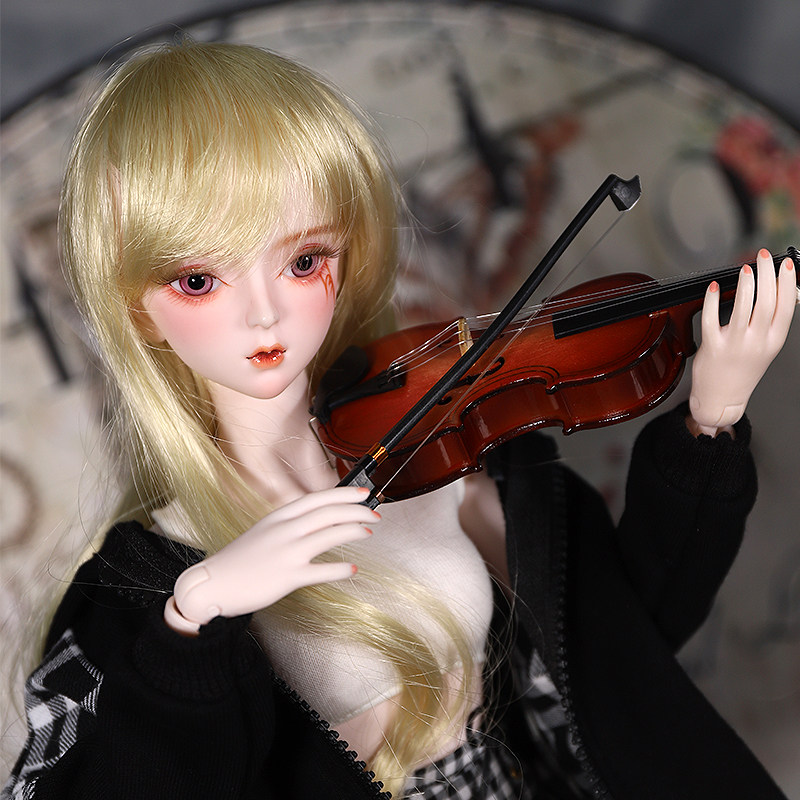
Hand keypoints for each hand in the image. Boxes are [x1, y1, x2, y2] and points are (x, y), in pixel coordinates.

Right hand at [164, 486, 377, 633]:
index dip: (344, 494)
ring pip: (328, 535)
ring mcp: (286, 553)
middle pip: (328, 513)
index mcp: (279, 516)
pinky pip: (321, 571)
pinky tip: (353, 569)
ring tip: (368, 532)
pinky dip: (340, 569)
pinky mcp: (287, 577)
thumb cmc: (239, 560)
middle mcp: (285, 530)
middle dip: (356, 511)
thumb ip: (289, 524)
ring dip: (352, 531)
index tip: (364, 493)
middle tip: (374, 514)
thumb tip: (318, 520)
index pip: (318, 498)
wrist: (213, 583)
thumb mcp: (264, 531)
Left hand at [689, 248, 795, 436]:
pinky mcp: (713, 347)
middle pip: (766, 302)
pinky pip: (712, 319)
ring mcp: (735, 345)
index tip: (785, 263)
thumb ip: (771, 322)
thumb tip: (778, 291)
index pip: (785, 307)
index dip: (786, 282)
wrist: (722, 398)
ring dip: (745, 284)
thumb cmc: (742, 370)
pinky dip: (713, 300)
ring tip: (745, 268)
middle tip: (763, 256)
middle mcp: (757, 342)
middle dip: (766, 274)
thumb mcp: (766, 347)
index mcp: (773, 341)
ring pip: (742, 308)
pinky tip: (713, 287)